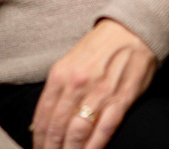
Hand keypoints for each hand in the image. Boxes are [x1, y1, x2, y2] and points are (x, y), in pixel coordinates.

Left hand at [31, 19, 156, 148]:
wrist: (129, 31)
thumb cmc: (98, 48)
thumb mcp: (70, 62)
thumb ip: (58, 89)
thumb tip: (45, 119)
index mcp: (60, 74)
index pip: (43, 114)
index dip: (39, 137)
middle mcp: (76, 84)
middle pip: (58, 127)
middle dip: (52, 147)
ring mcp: (98, 93)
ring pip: (78, 132)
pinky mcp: (120, 99)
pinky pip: (104, 129)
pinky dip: (95, 146)